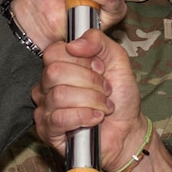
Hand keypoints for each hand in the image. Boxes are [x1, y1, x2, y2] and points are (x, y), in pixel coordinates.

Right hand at [32, 28, 145, 166]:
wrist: (128, 129)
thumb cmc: (119, 96)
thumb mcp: (116, 59)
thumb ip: (98, 41)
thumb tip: (74, 44)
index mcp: (59, 66)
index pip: (53, 52)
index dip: (81, 60)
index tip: (100, 69)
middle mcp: (47, 86)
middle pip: (54, 72)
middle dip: (90, 81)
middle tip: (105, 90)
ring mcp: (44, 108)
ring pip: (59, 95)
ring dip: (92, 101)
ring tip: (103, 107)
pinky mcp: (47, 131)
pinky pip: (59, 118)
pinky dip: (84, 117)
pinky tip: (95, 118)